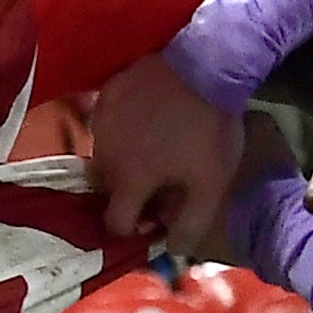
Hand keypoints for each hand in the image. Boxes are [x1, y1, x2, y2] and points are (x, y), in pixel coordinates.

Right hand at [88, 56, 243, 248]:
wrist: (203, 62)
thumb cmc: (208, 128)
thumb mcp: (211, 183)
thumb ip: (191, 224)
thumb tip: (173, 250)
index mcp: (127, 181)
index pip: (116, 224)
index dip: (136, 226)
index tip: (156, 214)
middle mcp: (103, 156)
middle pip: (108, 190)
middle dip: (130, 192)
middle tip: (161, 178)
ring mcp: (101, 122)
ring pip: (105, 157)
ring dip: (124, 160)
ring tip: (155, 146)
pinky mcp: (105, 94)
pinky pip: (106, 125)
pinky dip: (122, 130)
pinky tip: (147, 119)